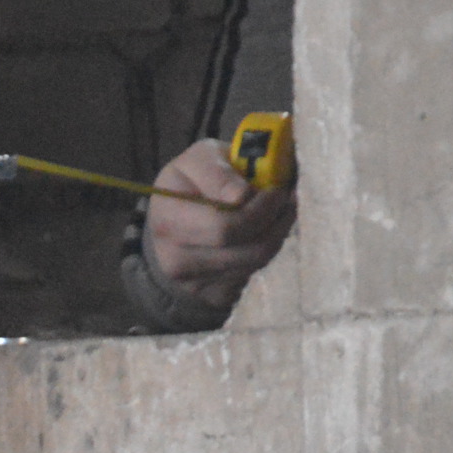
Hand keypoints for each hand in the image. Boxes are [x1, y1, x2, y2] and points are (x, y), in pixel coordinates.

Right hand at [142, 136, 297, 311]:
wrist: (172, 221)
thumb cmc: (193, 181)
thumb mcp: (200, 158)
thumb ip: (218, 171)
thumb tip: (241, 197)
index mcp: (167, 216)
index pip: (223, 226)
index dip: (260, 207)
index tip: (275, 188)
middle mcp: (172, 255)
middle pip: (244, 248)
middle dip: (275, 220)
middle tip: (285, 200)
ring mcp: (190, 281)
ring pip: (254, 261)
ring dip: (277, 233)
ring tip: (282, 212)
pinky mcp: (208, 294)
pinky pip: (252, 275)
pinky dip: (265, 252)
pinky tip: (265, 232)